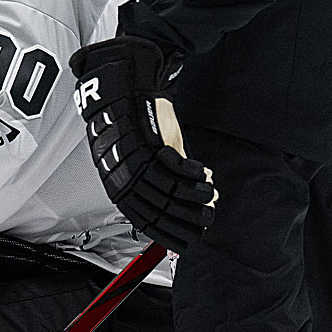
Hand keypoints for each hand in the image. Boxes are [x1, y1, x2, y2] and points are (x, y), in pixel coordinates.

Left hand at [70, 35, 214, 249]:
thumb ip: (164, 182)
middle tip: (208, 218)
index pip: (146, 221)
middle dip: (189, 218)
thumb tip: (188, 203)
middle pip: (161, 209)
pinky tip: (204, 172)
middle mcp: (125, 177)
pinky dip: (194, 173)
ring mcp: (136, 161)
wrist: (125, 91)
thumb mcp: (145, 159)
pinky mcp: (149, 144)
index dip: (170, 233)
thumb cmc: (133, 124)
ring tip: (211, 194)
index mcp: (120, 187)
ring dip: (197, 195)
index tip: (189, 240)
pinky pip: (177, 167)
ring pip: (172, 190)